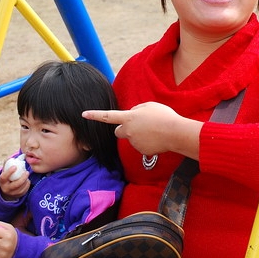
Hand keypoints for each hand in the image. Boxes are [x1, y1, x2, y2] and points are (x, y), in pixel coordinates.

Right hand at [0, 166, 29, 200]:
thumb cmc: (7, 177)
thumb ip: (7, 164)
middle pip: (15, 185)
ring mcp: (13, 193)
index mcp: (2, 182)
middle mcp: (6, 189)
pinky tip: (27, 180)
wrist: (7, 190)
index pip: (4, 177)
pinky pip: (25, 190)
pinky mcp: (19, 195)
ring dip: (26, 180)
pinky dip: (27, 184)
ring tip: (26, 175)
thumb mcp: (5, 172)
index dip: (9, 172)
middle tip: (27, 172)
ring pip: (21, 187)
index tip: (15, 166)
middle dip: (22, 178)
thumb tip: (12, 158)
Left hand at [83, 102, 201, 159]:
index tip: (83, 114)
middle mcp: (128, 131)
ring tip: (154, 130)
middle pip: (118, 131)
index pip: (107, 116)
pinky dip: (147, 143)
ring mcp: (134, 142)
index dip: (95, 115)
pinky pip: (142, 146)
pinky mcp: (142, 151)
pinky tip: (156, 139)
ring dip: (139, 134)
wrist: (174, 133)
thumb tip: (132, 115)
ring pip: (133, 138)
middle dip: (124, 129)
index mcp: (128, 118)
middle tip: (137, 125)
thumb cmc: (163, 116)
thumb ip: (136, 109)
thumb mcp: (149, 106)